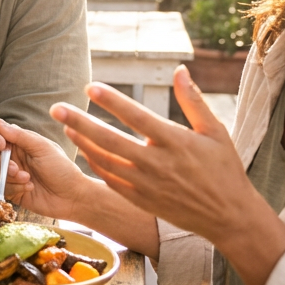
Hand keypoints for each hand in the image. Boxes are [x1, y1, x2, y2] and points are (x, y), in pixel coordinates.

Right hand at [0, 119, 93, 220]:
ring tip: (28, 178)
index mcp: (21, 143)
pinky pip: (2, 187)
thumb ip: (20, 136)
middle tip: (16, 168)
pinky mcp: (13, 190)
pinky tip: (30, 187)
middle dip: (0, 161)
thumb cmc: (62, 169)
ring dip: (9, 176)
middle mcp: (15, 157)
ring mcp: (13, 174)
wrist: (71, 197)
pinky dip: (14, 187)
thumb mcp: (42, 148)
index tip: (1, 145)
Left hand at [49, 67, 284, 284]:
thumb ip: (193, 100)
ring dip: (82, 142)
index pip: (136, 117)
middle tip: (56, 107)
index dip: (112, 101)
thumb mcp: (216, 131)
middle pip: (110, 140)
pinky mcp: (140, 199)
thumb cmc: (224, 169)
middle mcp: (156, 164)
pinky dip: (94, 163)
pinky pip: (109, 179)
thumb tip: (179, 69)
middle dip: (80, 122)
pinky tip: (83, 149)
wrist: (228, 216)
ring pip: (104, 161)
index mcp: (175, 143)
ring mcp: (145, 185)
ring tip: (65, 125)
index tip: (90, 87)